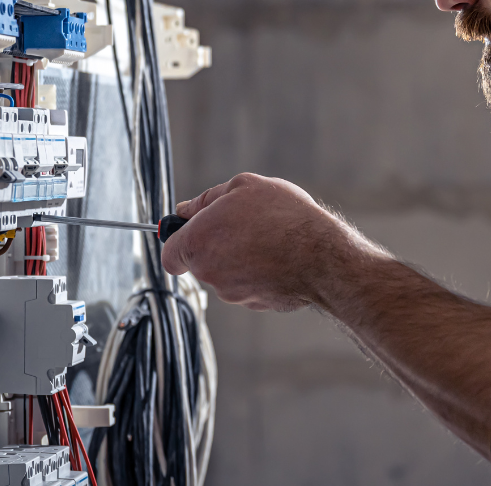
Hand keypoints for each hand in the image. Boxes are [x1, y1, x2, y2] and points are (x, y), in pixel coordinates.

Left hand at [161, 173, 379, 311]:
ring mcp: (233, 293)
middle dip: (216, 245)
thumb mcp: (243, 187)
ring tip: (268, 238)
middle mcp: (209, 273)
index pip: (169, 254)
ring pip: (227, 274)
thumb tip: (185, 210)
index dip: (178, 242)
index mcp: (197, 243)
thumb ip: (206, 199)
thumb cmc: (283, 217)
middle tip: (244, 224)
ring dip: (240, 258)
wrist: (321, 256)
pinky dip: (259, 273)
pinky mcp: (256, 304)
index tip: (192, 232)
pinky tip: (279, 257)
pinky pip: (250, 286)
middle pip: (201, 262)